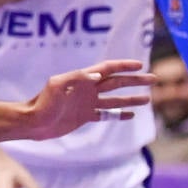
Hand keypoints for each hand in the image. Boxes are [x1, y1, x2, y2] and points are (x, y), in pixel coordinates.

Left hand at [22, 60, 153, 140]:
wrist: (33, 122)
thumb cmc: (42, 101)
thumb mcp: (57, 85)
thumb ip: (76, 78)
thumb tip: (98, 74)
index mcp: (83, 79)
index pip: (109, 69)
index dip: (124, 66)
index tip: (140, 65)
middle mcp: (89, 89)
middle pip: (117, 82)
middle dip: (135, 81)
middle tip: (153, 79)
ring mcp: (88, 103)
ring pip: (115, 99)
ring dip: (131, 98)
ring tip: (148, 99)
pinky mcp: (85, 116)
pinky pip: (106, 114)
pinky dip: (119, 114)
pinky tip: (131, 115)